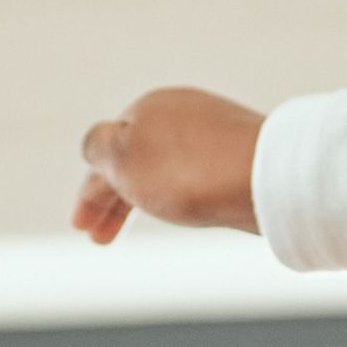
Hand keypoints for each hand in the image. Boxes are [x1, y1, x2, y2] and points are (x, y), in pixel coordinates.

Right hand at [70, 87, 263, 243]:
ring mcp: (213, 129)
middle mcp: (180, 111)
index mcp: (147, 107)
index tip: (83, 226)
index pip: (105, 151)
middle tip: (101, 239)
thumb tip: (93, 143)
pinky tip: (189, 209)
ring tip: (142, 224)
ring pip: (166, 167)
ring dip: (145, 197)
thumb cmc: (187, 172)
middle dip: (113, 199)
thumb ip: (97, 148)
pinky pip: (198, 173)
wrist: (264, 177)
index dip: (89, 193)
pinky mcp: (242, 152)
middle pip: (135, 160)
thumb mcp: (122, 158)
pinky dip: (179, 193)